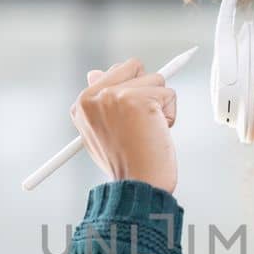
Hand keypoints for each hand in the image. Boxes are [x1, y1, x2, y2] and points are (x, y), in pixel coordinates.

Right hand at [70, 58, 179, 192]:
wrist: (136, 186)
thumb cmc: (125, 163)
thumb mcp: (102, 130)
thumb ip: (101, 102)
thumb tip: (95, 72)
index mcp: (83, 102)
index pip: (115, 71)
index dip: (133, 88)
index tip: (137, 106)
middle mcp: (95, 96)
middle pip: (135, 67)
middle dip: (147, 91)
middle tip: (140, 123)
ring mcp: (116, 96)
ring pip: (156, 80)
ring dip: (160, 105)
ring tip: (148, 131)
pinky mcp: (139, 101)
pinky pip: (169, 94)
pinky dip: (170, 115)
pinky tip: (157, 134)